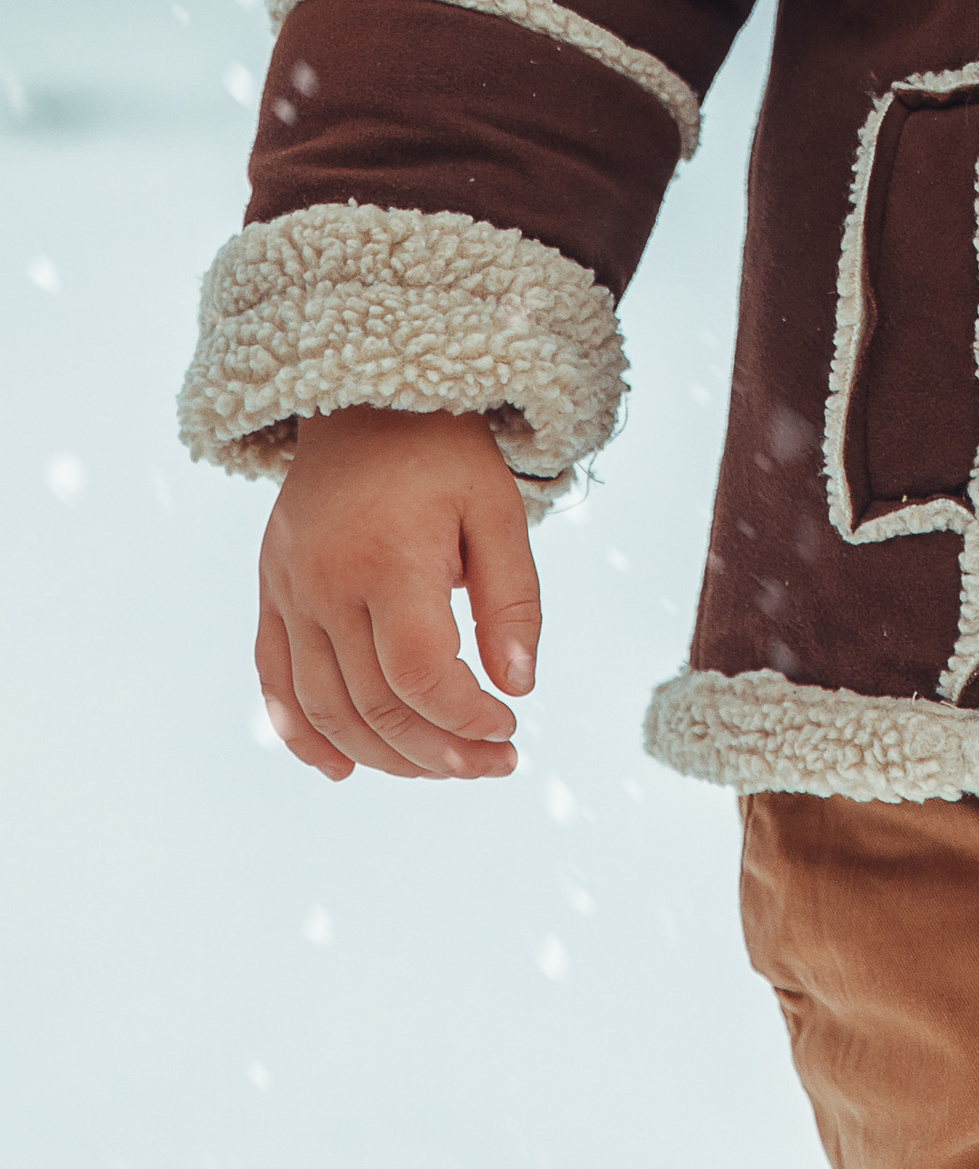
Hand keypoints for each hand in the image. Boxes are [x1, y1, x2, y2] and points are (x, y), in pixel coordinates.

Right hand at [255, 407, 541, 784]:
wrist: (364, 401)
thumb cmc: (443, 454)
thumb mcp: (497, 509)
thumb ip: (512, 600)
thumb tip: (518, 687)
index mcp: (390, 560)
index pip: (421, 674)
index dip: (465, 719)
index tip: (508, 729)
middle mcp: (328, 585)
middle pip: (374, 704)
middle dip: (438, 752)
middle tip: (492, 763)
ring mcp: (290, 593)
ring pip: (324, 708)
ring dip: (382, 756)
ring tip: (439, 766)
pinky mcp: (270, 595)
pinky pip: (274, 682)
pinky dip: (302, 736)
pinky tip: (344, 766)